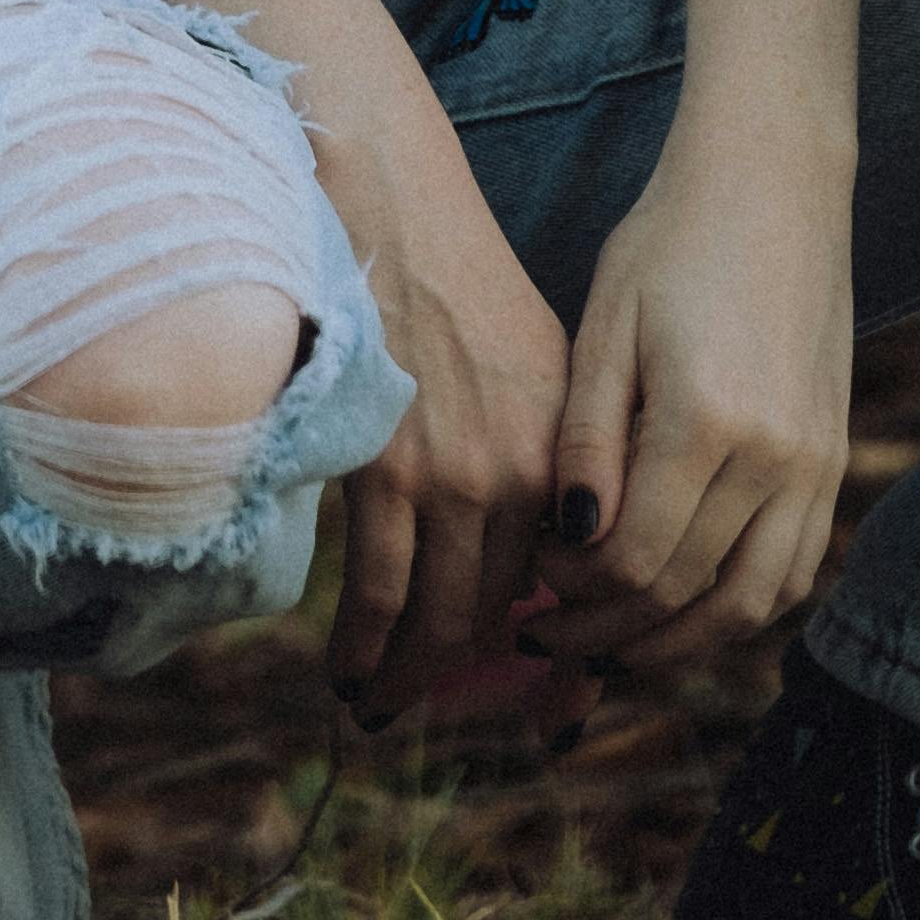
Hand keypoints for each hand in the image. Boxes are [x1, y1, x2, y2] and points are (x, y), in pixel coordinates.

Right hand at [314, 71, 574, 724]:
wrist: (394, 209)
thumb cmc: (461, 286)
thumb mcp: (540, 373)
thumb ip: (549, 465)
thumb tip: (546, 567)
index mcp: (569, 451)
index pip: (568, 590)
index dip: (555, 660)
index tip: (542, 709)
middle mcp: (524, 473)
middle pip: (500, 616)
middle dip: (467, 677)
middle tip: (432, 706)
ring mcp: (453, 475)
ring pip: (438, 618)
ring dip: (406, 678)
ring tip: (380, 704)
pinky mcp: (384, 469)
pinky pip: (378, 593)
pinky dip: (363, 647)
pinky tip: (349, 670)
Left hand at [534, 100, 851, 684]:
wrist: (774, 181)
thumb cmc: (671, 241)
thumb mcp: (606, 324)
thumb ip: (586, 439)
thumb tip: (570, 541)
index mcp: (706, 418)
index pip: (634, 561)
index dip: (574, 591)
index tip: (532, 581)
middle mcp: (774, 456)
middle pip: (686, 593)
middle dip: (609, 630)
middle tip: (553, 632)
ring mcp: (816, 464)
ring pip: (750, 606)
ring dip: (677, 643)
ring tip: (614, 644)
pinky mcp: (833, 460)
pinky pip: (794, 573)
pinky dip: (738, 611)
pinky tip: (686, 607)